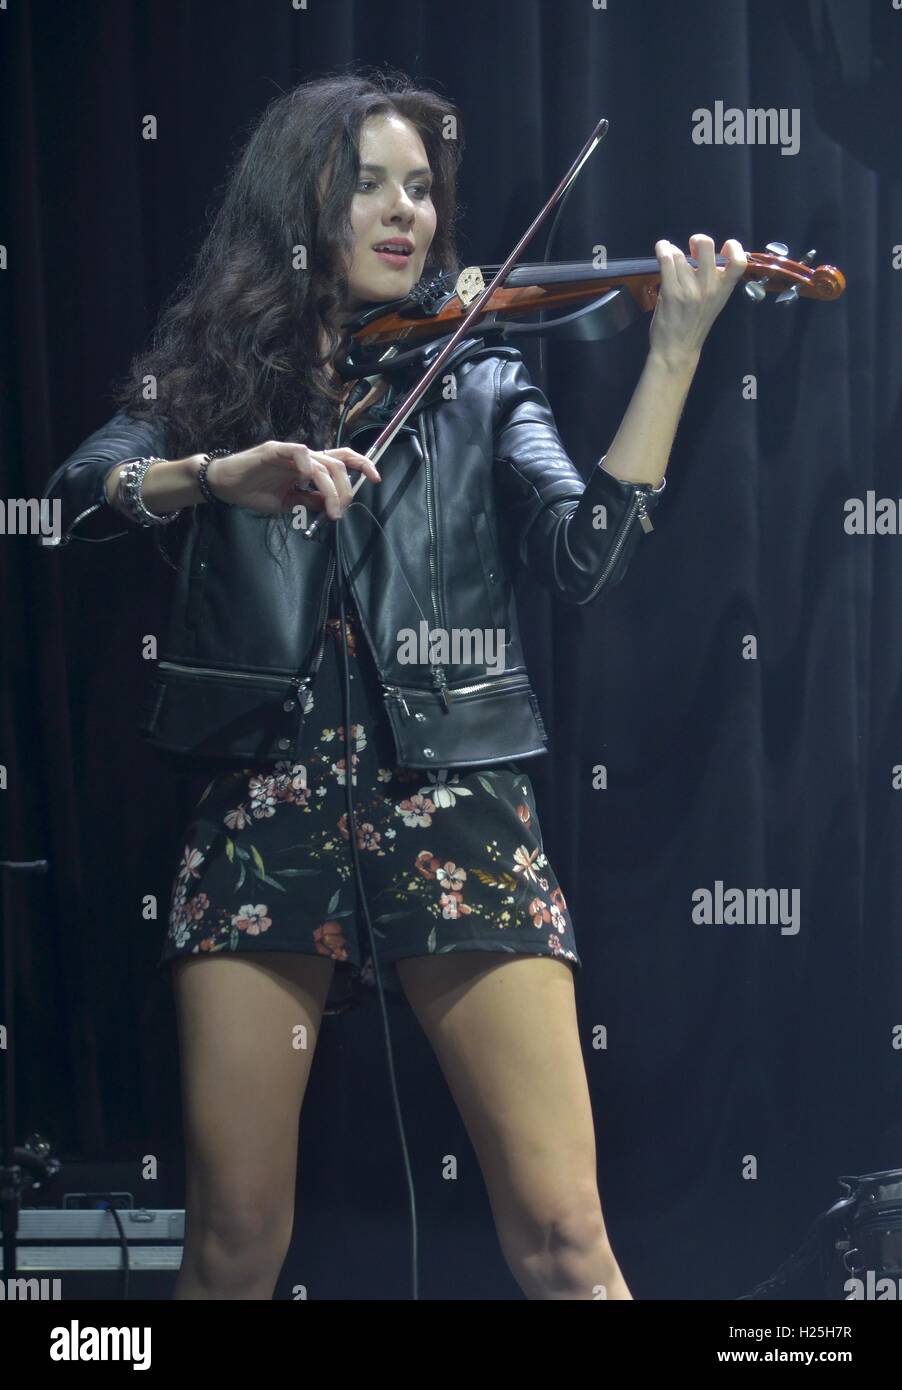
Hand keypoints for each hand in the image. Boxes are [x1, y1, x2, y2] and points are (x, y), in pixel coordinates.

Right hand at [204, 441, 381, 519]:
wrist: (224, 486)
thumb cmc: (253, 491)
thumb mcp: (288, 503)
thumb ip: (310, 501)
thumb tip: (332, 506)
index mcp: (308, 466)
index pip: (341, 459)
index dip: (362, 464)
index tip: (376, 479)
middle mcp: (303, 456)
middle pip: (337, 463)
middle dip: (346, 488)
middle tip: (341, 510)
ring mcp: (289, 452)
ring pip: (322, 463)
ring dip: (331, 488)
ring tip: (331, 510)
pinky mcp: (273, 450)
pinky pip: (297, 452)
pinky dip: (307, 463)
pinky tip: (307, 478)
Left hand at [648, 234, 747, 368]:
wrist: (677, 349)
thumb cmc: (694, 325)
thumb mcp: (714, 302)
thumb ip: (714, 281)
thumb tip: (704, 255)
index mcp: (724, 290)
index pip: (739, 262)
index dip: (734, 247)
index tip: (723, 248)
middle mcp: (709, 287)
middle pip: (706, 245)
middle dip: (697, 240)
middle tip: (691, 248)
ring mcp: (690, 289)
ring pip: (679, 254)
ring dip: (672, 251)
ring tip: (669, 256)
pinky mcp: (671, 292)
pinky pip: (666, 261)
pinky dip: (662, 250)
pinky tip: (661, 250)